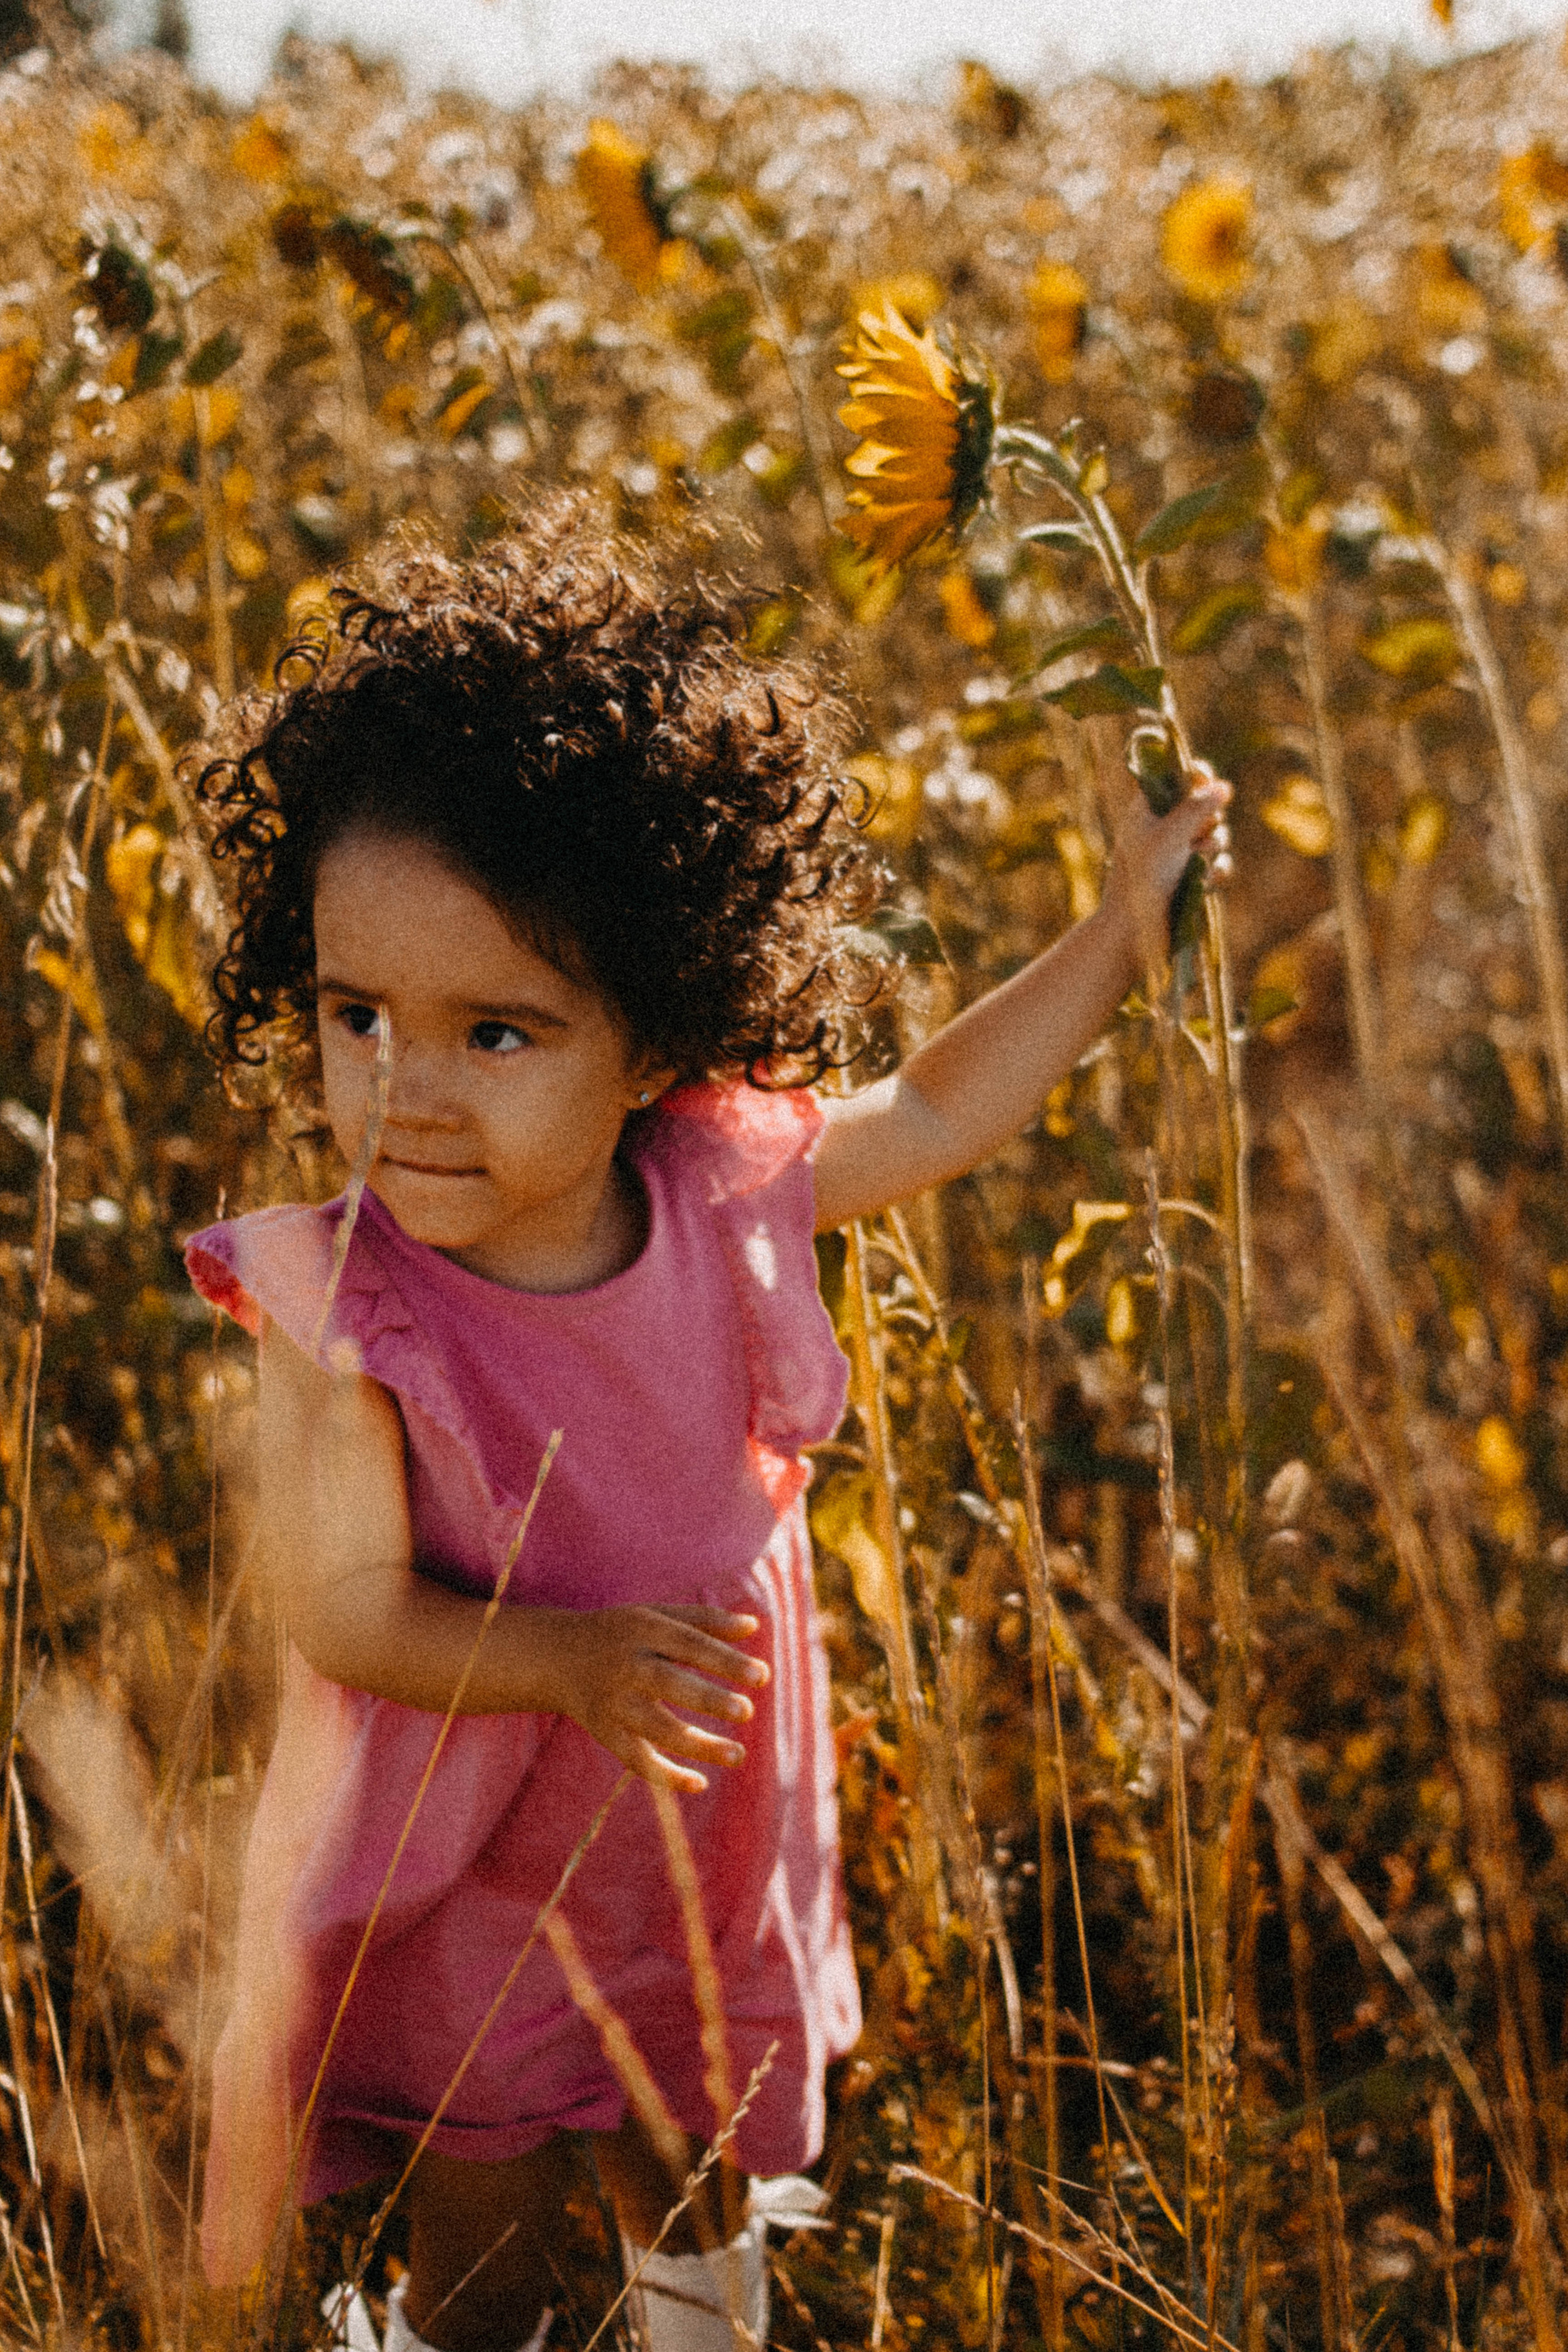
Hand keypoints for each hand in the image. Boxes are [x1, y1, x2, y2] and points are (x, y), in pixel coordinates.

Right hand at [543, 1603, 769, 1792]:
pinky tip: (700, 1783)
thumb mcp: (658, 1616)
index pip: (689, 1644)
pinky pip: (635, 1759)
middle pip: (668, 1683)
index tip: (762, 1676)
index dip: (725, 1660)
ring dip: (697, 1745)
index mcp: (644, 1630)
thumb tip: (754, 1626)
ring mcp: (614, 1703)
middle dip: (706, 1699)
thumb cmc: (622, 1633)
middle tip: (746, 1712)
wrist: (557, 1657)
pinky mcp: (605, 1733)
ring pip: (655, 1729)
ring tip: (738, 1755)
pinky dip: (665, 1775)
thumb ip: (706, 1620)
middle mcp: (626, 1666)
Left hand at [1108, 759, 1231, 964]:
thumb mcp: (1170, 837)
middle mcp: (1163, 828)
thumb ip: (1196, 808)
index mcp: (1147, 810)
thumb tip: (1224, 785)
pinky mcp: (1191, 876)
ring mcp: (1178, 853)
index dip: (1197, 777)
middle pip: (1205, 806)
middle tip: (1197, 835)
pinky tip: (1207, 880)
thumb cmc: (1143, 879)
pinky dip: (1215, 870)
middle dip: (1209, 821)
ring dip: (1214, 848)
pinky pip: (1217, 863)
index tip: (1206, 779)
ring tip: (1198, 862)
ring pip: (1216, 835)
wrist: (1131, 932)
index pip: (1177, 779)